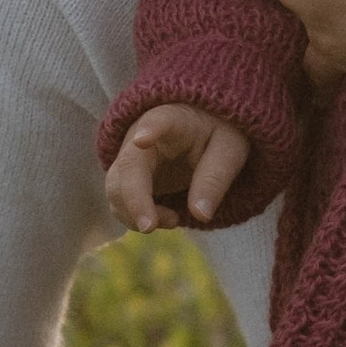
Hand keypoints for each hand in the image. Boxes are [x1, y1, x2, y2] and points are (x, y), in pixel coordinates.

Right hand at [106, 102, 250, 229]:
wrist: (202, 130)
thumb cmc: (216, 135)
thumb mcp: (229, 151)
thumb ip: (214, 179)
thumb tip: (200, 215)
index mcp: (172, 120)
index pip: (157, 121)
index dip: (149, 130)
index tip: (141, 139)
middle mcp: (140, 136)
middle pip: (126, 167)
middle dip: (134, 199)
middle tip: (150, 227)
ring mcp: (129, 159)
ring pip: (115, 189)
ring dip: (136, 213)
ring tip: (175, 220)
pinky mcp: (127, 180)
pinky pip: (120, 202)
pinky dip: (137, 218)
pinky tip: (168, 219)